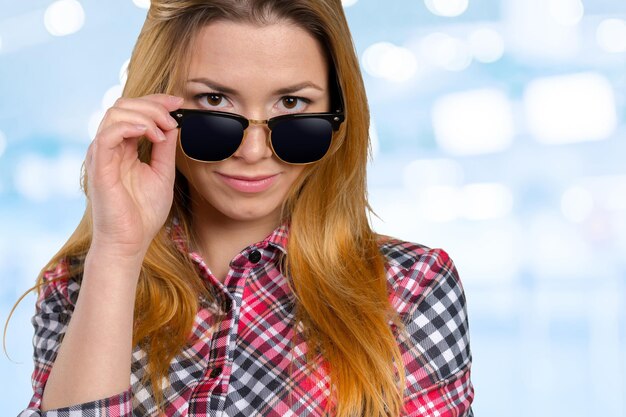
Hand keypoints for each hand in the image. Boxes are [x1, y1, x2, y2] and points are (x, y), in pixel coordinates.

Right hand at [85, 93, 182, 258]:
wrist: (130, 241)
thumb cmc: (143, 213)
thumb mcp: (162, 173)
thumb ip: (165, 148)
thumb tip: (173, 123)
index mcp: (123, 148)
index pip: (133, 111)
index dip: (156, 102)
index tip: (179, 103)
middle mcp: (109, 147)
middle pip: (123, 106)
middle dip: (153, 104)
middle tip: (174, 116)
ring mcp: (102, 155)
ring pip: (115, 113)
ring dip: (145, 114)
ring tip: (164, 130)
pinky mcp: (98, 165)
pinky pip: (108, 134)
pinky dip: (131, 126)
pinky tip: (151, 133)